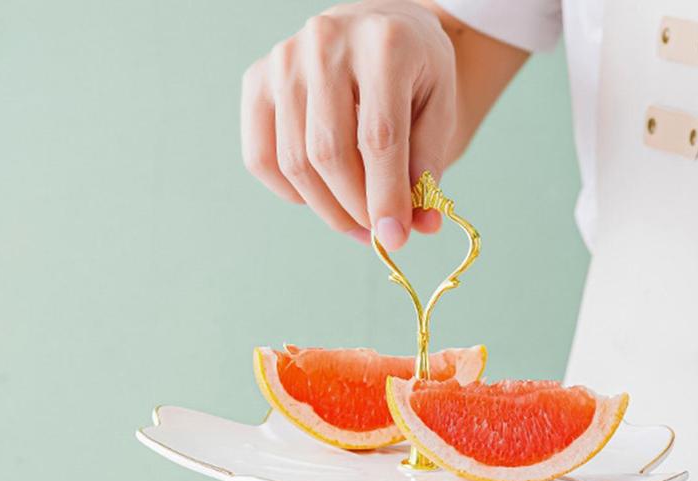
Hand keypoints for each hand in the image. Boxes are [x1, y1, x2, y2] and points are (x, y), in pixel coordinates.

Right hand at [241, 2, 456, 248]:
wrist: (380, 26)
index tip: (395, 238)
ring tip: (356, 221)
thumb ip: (427, 167)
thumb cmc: (414, 72)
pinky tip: (322, 194)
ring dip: (327, 209)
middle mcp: (326, 43)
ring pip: (294, 162)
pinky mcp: (258, 80)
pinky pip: (261, 158)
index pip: (378, 137)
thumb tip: (418, 227)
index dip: (386, 196)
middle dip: (355, 207)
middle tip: (377, 232)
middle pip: (329, 153)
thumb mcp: (439, 109)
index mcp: (383, 44)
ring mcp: (284, 60)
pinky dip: (291, 192)